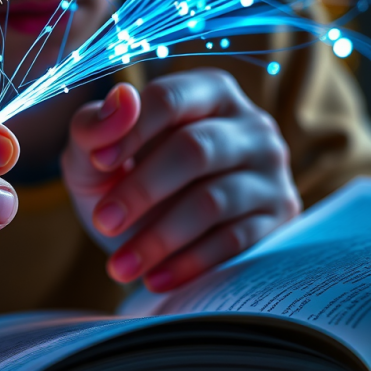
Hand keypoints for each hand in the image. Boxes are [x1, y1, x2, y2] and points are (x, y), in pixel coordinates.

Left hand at [61, 70, 300, 292]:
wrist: (145, 232)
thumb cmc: (117, 179)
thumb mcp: (92, 154)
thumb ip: (94, 125)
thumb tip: (122, 98)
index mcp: (206, 91)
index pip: (170, 99)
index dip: (131, 131)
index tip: (97, 164)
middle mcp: (249, 124)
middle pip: (195, 150)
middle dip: (142, 189)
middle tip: (104, 222)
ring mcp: (270, 172)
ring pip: (213, 201)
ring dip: (159, 237)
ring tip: (119, 266)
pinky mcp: (278, 219)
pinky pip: (234, 242)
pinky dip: (188, 263)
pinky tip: (154, 278)